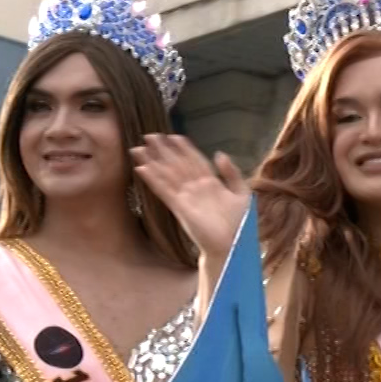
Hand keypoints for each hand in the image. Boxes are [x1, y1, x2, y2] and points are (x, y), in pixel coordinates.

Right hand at [130, 134, 249, 260]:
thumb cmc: (238, 224)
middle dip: (163, 150)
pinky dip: (153, 180)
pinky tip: (142, 169)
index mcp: (211, 183)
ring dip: (153, 161)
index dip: (184, 148)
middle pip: (176, 164)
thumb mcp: (241, 193)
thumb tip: (218, 153)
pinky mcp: (179, 207)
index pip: (195, 161)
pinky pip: (163, 190)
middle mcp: (195, 188)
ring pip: (166, 174)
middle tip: (149, 135)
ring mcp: (186, 197)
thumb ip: (231, 173)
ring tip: (138, 148)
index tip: (174, 135)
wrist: (232, 245)